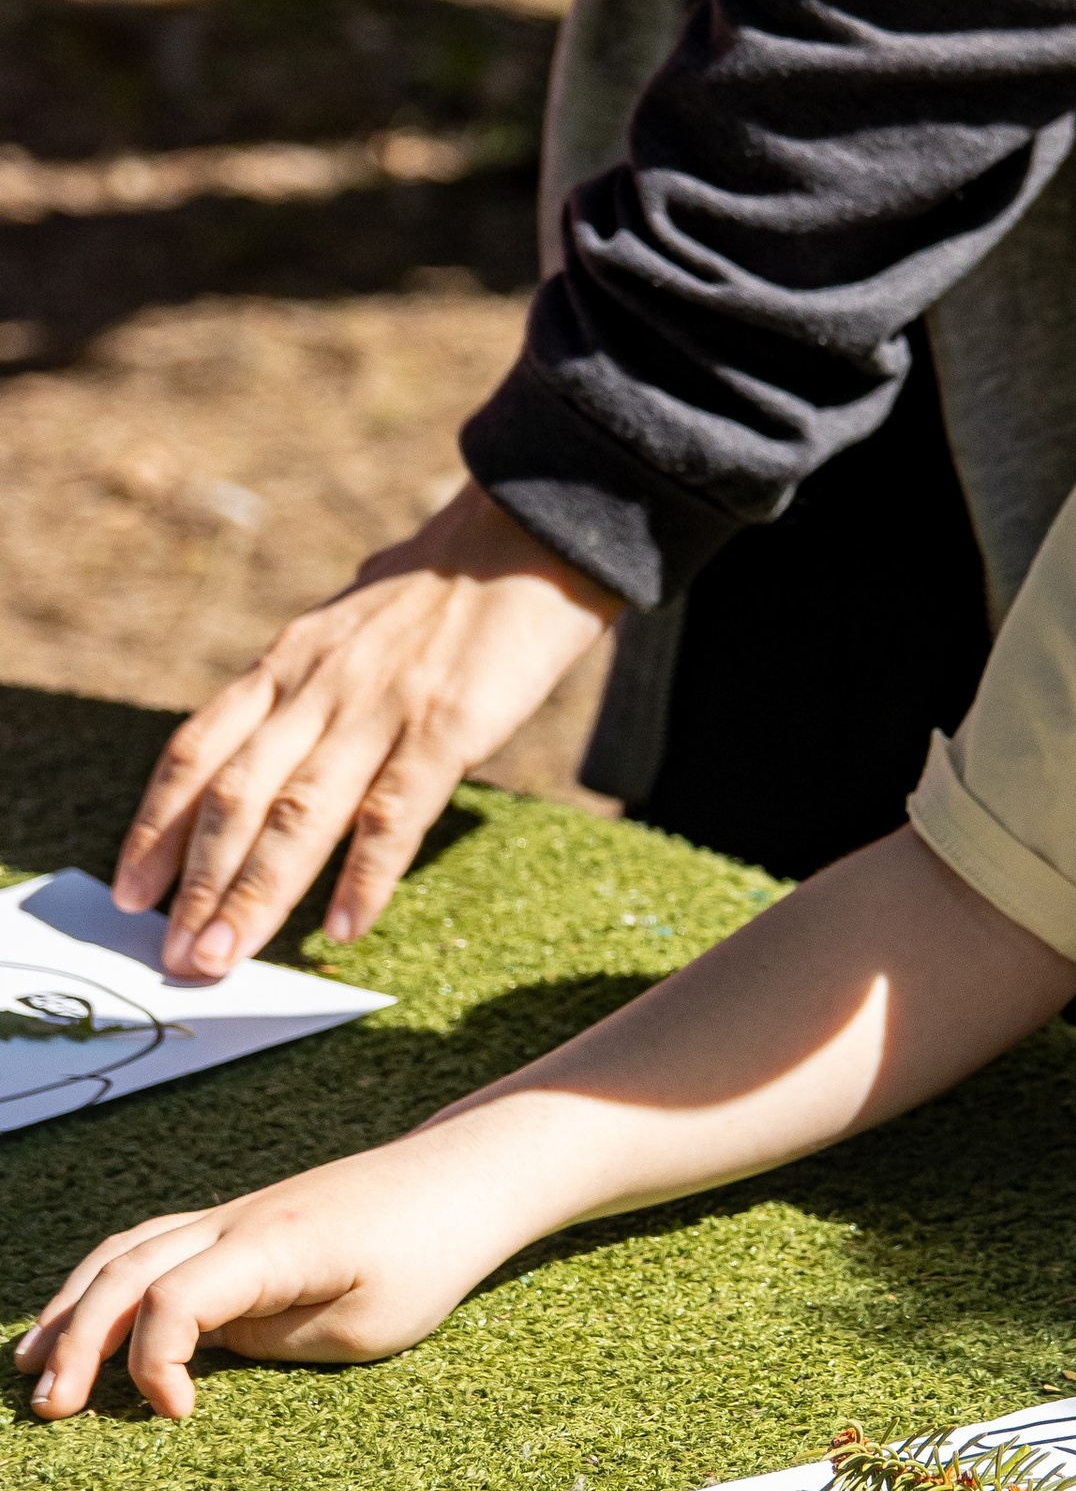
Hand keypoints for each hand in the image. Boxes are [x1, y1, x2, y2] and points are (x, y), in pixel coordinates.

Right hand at [15, 1120, 551, 1420]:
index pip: (172, 1297)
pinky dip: (106, 1282)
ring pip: (126, 1251)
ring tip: (31, 1367)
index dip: (154, 1364)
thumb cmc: (429, 1254)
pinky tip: (82, 1317)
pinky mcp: (240, 1224)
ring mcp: (232, 1216)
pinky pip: (153, 1246)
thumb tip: (206, 1354)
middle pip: (125, 1271)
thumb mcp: (365, 1326)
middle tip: (47, 1413)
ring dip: (74, 1308)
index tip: (177, 1416)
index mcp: (270, 1245)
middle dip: (75, 1344)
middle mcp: (235, 1221)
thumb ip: (276, 1342)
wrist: (463, 1177)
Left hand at [116, 482, 620, 972]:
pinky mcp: (447, 726)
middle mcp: (319, 687)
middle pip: (236, 796)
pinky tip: (343, 930)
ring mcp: (380, 707)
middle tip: (176, 956)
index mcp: (290, 662)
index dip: (157, 825)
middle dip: (197, 884)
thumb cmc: (450, 584)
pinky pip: (393, 814)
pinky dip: (364, 879)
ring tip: (227, 958)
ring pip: (298, 813)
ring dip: (256, 893)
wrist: (532, 532)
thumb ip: (313, 676)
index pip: (198, 751)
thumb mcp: (353, 623)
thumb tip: (283, 714)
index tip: (128, 890)